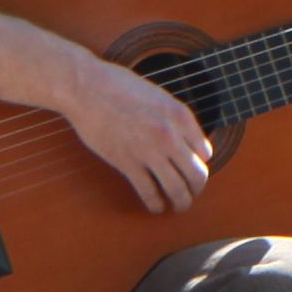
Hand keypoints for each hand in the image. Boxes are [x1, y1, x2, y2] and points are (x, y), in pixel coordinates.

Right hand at [57, 52, 216, 213]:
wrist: (86, 87)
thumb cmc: (118, 86)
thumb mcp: (158, 96)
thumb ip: (173, 118)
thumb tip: (183, 141)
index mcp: (180, 115)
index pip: (205, 152)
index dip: (199, 162)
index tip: (190, 165)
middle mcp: (170, 135)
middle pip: (197, 174)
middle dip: (197, 187)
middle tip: (192, 190)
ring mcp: (149, 151)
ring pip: (177, 189)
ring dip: (182, 202)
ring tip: (180, 205)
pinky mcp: (127, 163)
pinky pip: (149, 192)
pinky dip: (156, 204)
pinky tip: (156, 206)